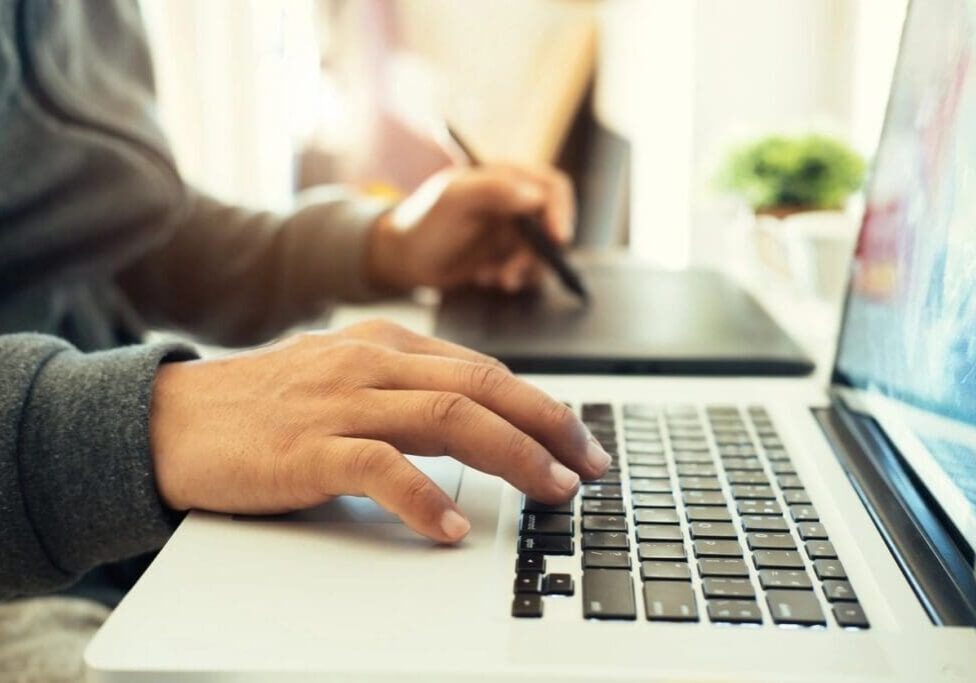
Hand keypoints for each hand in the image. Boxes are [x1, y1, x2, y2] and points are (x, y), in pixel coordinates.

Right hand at [150, 320, 609, 542]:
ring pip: (450, 419)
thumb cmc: (262, 406)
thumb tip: (476, 418)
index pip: (482, 369)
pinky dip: (425, 499)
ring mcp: (339, 402)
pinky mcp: (308, 448)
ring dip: (513, 457)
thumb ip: (403, 388)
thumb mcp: (342, 378)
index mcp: (383, 344)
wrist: (171, 419)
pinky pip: (383, 467)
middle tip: (589, 464)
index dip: (539, 405)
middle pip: (482, 387)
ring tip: (550, 491)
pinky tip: (452, 529)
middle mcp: (369, 363)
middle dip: (549, 426)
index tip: (576, 439)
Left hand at [366, 165, 574, 292]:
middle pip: (553, 225)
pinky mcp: (508, 255)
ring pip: (543, 252)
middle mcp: (516, 202)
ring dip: (524, 270)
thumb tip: (535, 196)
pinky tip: (485, 278)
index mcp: (507, 177)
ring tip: (494, 279)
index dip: (560, 213)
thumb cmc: (422, 221)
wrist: (401, 258)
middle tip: (512, 274)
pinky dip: (512, 278)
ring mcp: (513, 230)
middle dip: (538, 253)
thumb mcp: (453, 200)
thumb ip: (492, 190)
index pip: (552, 189)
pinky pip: (529, 270)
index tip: (556, 241)